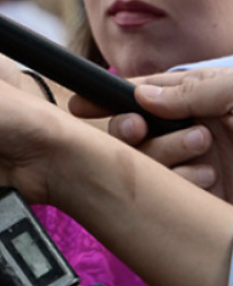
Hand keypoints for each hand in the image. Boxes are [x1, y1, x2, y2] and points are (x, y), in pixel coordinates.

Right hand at [85, 68, 232, 198]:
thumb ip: (190, 90)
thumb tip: (141, 95)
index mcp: (200, 97)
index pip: (143, 94)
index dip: (109, 97)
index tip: (80, 106)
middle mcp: (192, 128)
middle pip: (135, 130)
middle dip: (126, 129)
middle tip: (136, 128)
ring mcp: (197, 162)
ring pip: (149, 162)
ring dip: (162, 153)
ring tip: (199, 144)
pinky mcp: (205, 195)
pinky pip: (170, 192)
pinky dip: (177, 184)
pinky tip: (206, 177)